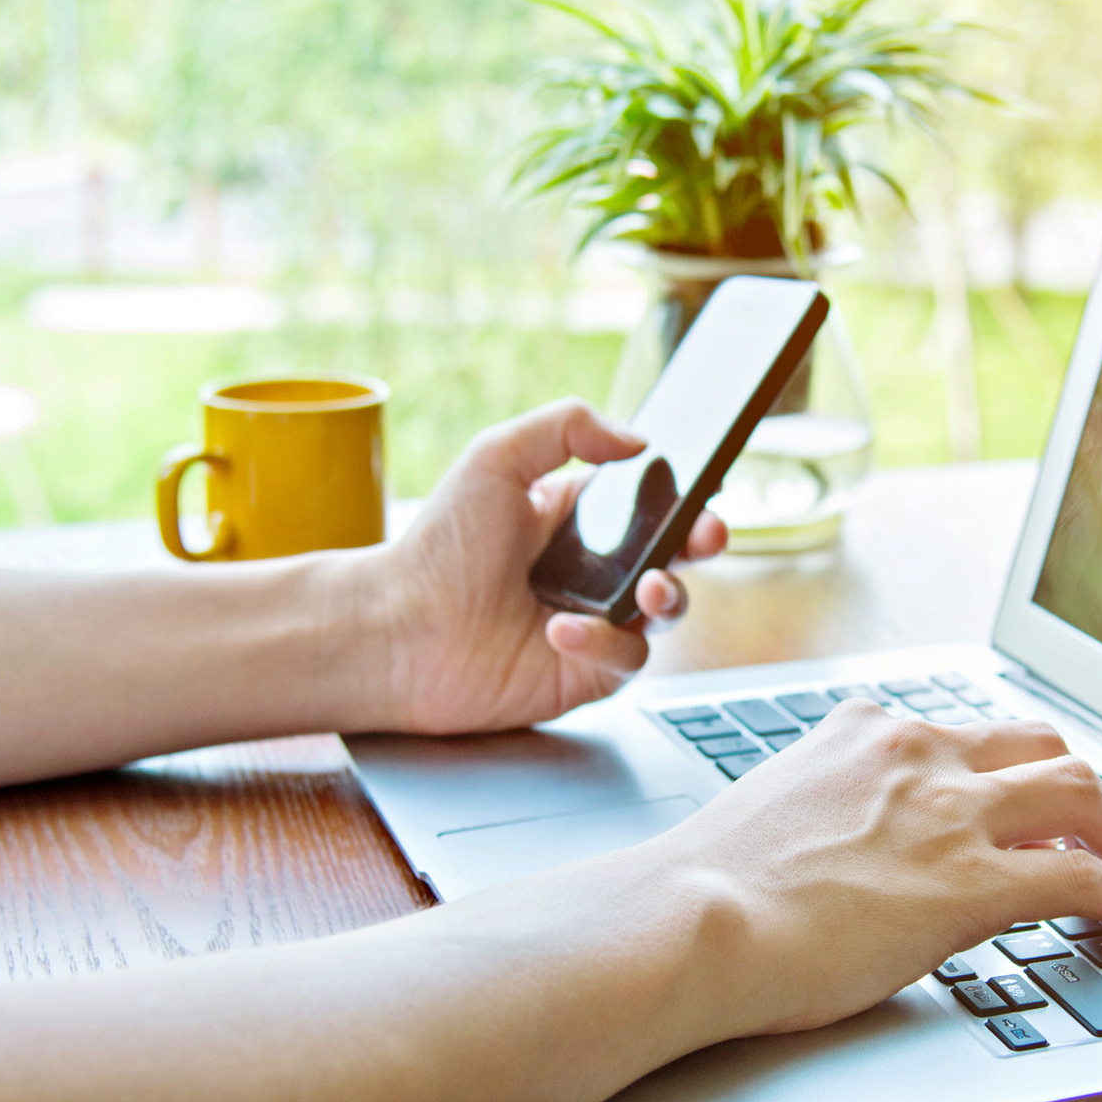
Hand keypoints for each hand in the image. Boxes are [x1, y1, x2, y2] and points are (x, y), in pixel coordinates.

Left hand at [367, 399, 725, 735]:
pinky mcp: (585, 674)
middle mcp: (590, 571)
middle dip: (702, 542)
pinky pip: (627, 659)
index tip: (703, 491)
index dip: (684, 498)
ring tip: (645, 589)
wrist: (397, 631)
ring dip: (668, 596)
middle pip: (675, 555)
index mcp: (575, 517)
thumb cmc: (438, 546)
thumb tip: (637, 440)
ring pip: (665, 610)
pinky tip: (560, 631)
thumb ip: (567, 428)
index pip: (649, 503)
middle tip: (704, 536)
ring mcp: (592, 623)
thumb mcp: (496, 457)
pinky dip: (604, 643)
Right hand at [636, 702, 1101, 1040]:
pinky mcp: (976, 883)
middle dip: (1077, 786)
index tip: (1018, 803)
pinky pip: (1083, 876)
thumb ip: (835, 807)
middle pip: (1039, 743)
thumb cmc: (709, 888)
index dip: (1005, 772)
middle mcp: (918, 754)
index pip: (964, 734)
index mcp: (865, 733)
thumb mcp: (780, 810)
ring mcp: (951, 813)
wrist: (690, 921)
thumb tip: (859, 850)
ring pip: (1078, 789)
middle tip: (1093, 828)